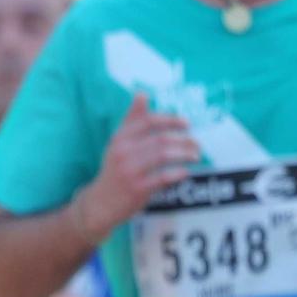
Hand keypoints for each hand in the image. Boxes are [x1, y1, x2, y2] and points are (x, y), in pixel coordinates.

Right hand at [76, 92, 198, 240]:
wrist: (99, 203)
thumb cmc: (114, 169)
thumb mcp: (118, 142)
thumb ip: (132, 119)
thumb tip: (142, 93)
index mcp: (120, 138)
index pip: (149, 121)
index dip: (171, 120)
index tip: (186, 124)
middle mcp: (123, 152)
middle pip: (160, 139)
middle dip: (183, 140)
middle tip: (196, 144)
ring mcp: (130, 171)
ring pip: (164, 156)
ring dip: (185, 155)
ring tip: (195, 156)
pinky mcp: (137, 189)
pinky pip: (163, 177)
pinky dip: (178, 173)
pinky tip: (186, 172)